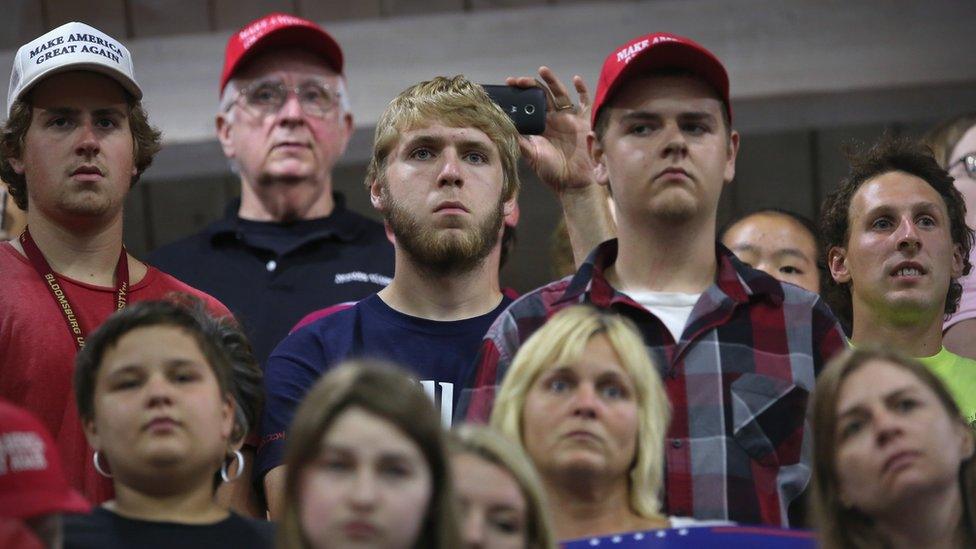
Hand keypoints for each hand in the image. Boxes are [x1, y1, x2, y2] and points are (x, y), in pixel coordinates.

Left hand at [506, 66, 595, 194]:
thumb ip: (522, 143)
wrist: (574, 183)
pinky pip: (585, 102)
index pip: (529, 106)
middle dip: (530, 86)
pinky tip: (575, 79)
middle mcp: (555, 120)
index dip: (520, 97)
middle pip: (542, 96)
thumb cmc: (553, 173)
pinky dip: (582, 90)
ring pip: (561, 94)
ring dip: (552, 81)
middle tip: (517, 81)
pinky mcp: (585, 122)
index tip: (508, 89)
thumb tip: (505, 130)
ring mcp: (571, 119)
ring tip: (542, 70)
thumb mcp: (533, 157)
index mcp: (542, 126)